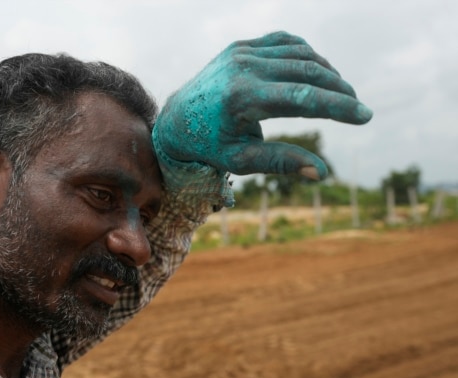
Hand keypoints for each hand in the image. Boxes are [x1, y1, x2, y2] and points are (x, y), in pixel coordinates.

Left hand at [153, 31, 372, 179]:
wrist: (176, 119)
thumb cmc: (209, 145)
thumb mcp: (241, 160)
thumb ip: (281, 162)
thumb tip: (323, 172)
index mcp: (241, 98)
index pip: (302, 98)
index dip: (338, 106)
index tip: (364, 116)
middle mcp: (242, 68)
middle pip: (307, 72)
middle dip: (338, 89)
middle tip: (356, 107)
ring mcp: (241, 52)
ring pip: (300, 54)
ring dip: (325, 72)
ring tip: (339, 93)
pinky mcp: (241, 46)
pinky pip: (285, 42)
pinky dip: (306, 55)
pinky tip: (316, 72)